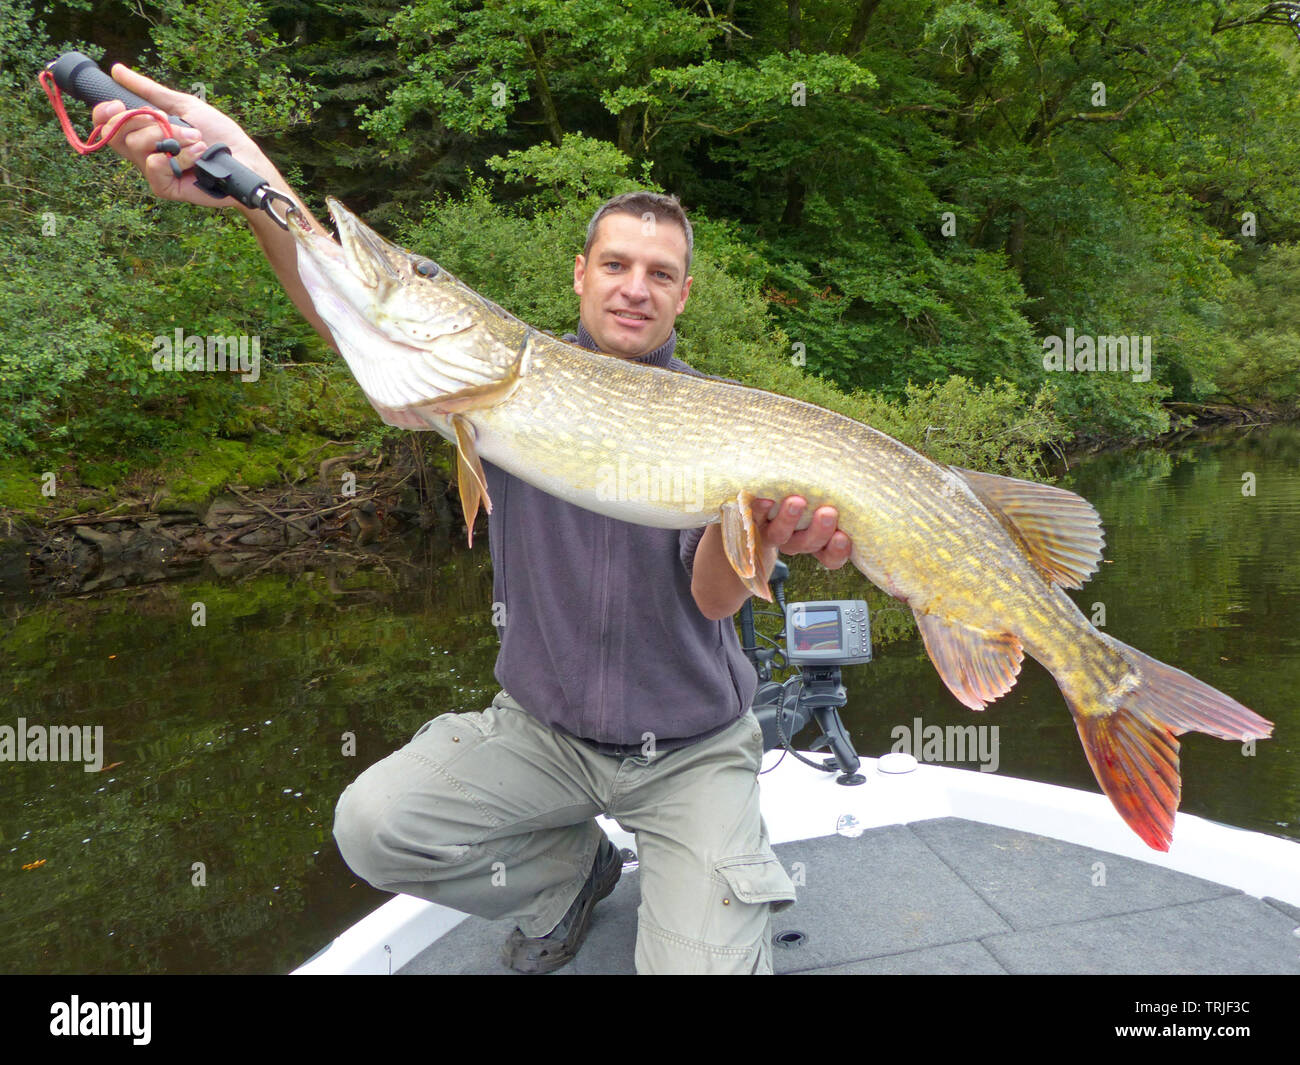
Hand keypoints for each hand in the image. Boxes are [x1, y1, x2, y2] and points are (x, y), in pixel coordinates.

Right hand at [90, 64, 262, 210]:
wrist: (244, 160)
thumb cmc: (218, 133)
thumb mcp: (182, 105)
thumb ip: (149, 91)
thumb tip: (116, 70)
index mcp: (143, 132)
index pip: (106, 125)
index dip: (104, 114)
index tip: (117, 104)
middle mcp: (143, 152)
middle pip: (117, 132)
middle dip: (145, 120)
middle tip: (171, 121)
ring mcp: (153, 171)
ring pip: (136, 146)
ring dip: (170, 136)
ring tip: (197, 139)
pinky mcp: (165, 187)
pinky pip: (154, 167)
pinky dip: (177, 156)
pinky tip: (197, 157)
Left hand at [754, 496, 851, 569]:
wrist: (759, 502)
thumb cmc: (811, 496)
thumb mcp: (834, 498)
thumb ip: (852, 497)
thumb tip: (883, 474)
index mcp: (818, 543)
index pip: (831, 556)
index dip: (837, 551)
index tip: (844, 537)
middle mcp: (796, 541)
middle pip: (808, 544)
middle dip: (818, 530)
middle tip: (828, 513)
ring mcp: (773, 531)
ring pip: (781, 535)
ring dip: (790, 519)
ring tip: (797, 502)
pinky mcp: (753, 517)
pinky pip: (755, 516)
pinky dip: (760, 508)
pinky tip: (765, 498)